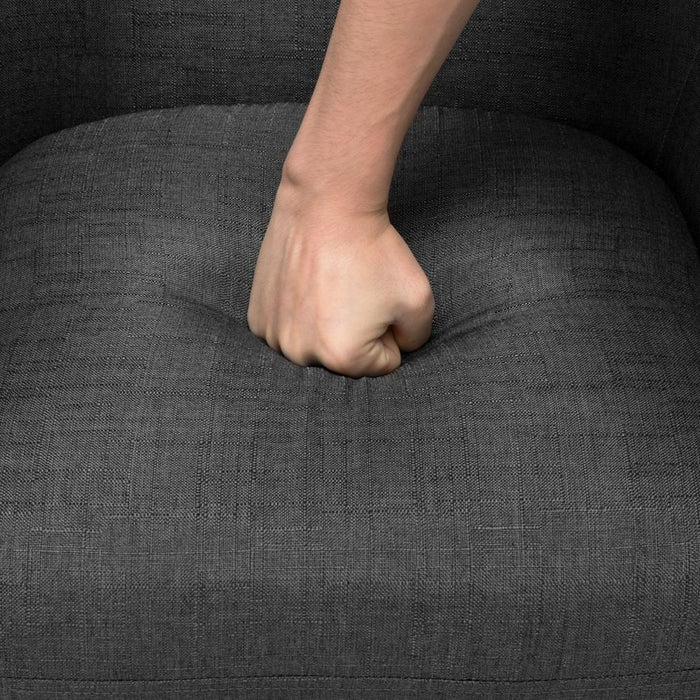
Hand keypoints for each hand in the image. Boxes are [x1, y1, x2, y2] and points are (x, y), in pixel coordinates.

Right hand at [246, 181, 434, 377]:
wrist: (325, 205)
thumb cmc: (374, 251)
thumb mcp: (419, 300)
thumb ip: (415, 339)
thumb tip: (395, 348)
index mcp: (343, 358)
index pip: (383, 363)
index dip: (390, 330)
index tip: (379, 298)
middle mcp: (301, 354)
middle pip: (346, 359)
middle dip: (357, 331)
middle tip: (354, 289)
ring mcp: (274, 336)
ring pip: (315, 344)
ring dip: (325, 322)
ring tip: (329, 284)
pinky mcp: (257, 317)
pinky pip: (289, 328)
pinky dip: (298, 313)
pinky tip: (305, 284)